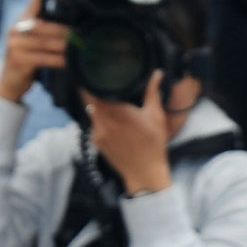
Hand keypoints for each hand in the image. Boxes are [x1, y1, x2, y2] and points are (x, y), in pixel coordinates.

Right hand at [0, 0, 69, 101]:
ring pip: (46, 42)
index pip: (36, 0)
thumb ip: (46, 31)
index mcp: (22, 20)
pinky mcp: (18, 60)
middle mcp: (16, 29)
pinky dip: (58, 60)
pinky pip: (44, 58)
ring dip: (65, 46)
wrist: (9, 83)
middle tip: (81, 35)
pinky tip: (68, 63)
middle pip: (45, 25)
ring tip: (79, 48)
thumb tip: (73, 27)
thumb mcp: (33, 41)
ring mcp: (15, 44)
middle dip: (64, 31)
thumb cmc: (27, 60)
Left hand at [86, 72, 175, 195]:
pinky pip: (93, 124)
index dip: (91, 81)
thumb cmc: (153, 146)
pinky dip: (98, 119)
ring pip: (90, 111)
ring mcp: (97, 133)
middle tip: (102, 84)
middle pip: (89, 100)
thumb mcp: (156, 116)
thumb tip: (156, 74)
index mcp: (117, 113)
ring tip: (107, 100)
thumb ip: (153, 92)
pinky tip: (110, 120)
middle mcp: (103, 122)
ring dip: (96, 105)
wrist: (144, 174)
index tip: (95, 73)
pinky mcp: (96, 142)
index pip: (94, 91)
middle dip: (94, 91)